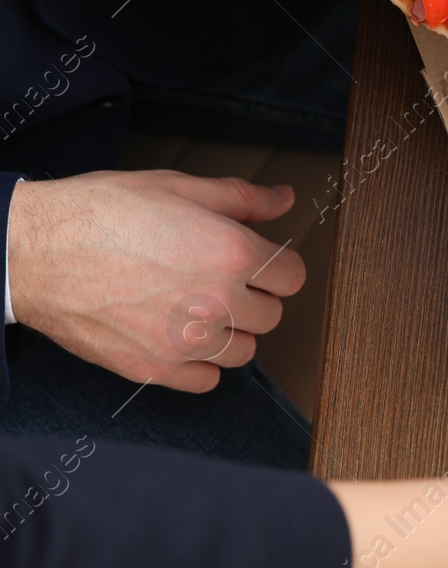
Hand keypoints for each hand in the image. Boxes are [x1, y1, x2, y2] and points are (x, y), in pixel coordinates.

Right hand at [6, 171, 306, 391]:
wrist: (33, 251)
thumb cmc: (101, 213)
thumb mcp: (178, 187)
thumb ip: (242, 198)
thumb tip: (284, 199)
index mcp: (231, 254)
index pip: (293, 278)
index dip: (276, 266)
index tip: (258, 262)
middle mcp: (217, 302)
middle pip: (271, 316)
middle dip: (253, 297)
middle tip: (221, 281)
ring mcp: (185, 342)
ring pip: (243, 352)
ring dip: (230, 332)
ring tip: (198, 307)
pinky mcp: (153, 369)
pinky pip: (206, 381)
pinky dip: (200, 364)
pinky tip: (179, 337)